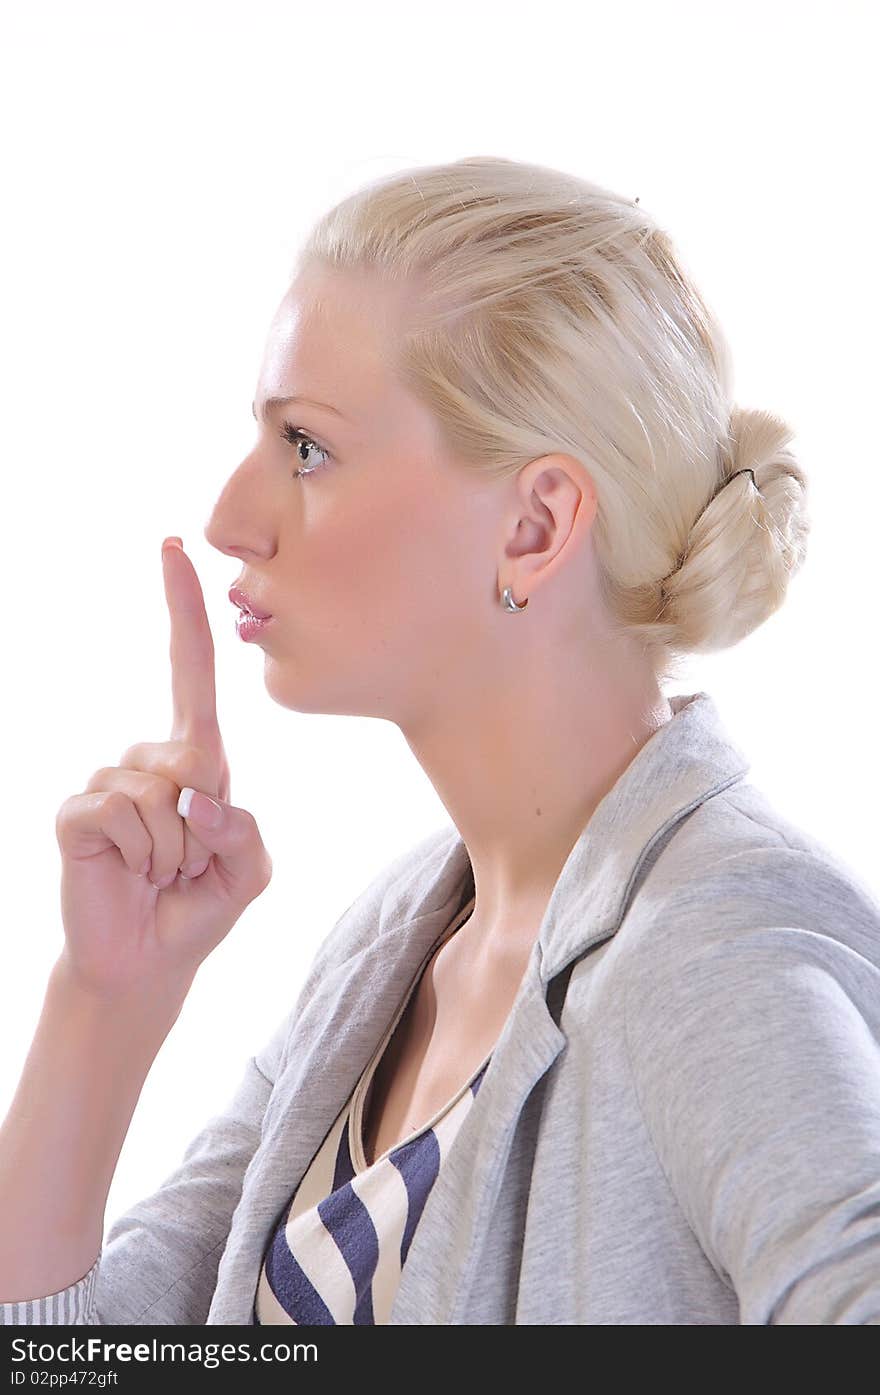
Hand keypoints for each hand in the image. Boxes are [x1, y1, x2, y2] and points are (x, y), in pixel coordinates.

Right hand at [54, 538, 272, 1001]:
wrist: (148, 963)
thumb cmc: (199, 906)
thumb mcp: (248, 871)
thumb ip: (243, 832)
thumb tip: (198, 797)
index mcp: (195, 760)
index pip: (191, 673)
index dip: (185, 611)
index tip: (175, 546)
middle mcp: (149, 760)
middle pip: (195, 761)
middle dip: (205, 829)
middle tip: (185, 866)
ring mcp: (108, 782)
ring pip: (159, 795)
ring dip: (173, 851)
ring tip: (159, 873)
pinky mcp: (78, 812)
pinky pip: (120, 813)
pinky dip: (140, 855)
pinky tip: (130, 873)